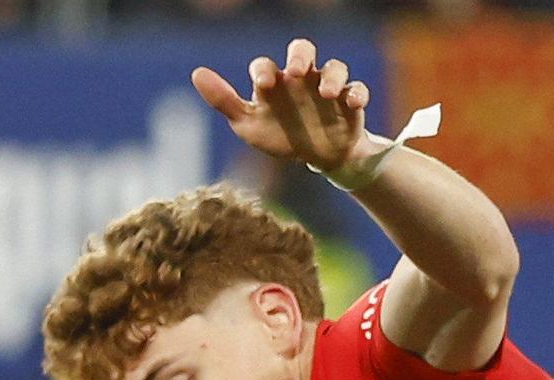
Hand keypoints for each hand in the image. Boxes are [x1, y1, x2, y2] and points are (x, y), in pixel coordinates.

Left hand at [193, 43, 373, 177]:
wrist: (317, 157)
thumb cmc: (280, 135)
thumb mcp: (248, 124)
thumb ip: (224, 100)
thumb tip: (196, 73)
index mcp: (276, 82)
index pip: (267, 66)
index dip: (264, 70)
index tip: (264, 85)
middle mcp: (302, 79)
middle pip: (303, 49)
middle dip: (301, 55)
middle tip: (298, 70)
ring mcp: (327, 89)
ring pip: (334, 67)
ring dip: (332, 76)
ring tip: (328, 93)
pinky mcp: (350, 103)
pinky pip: (357, 90)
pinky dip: (357, 93)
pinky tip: (352, 102)